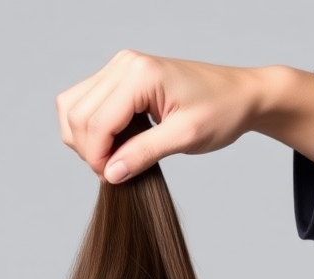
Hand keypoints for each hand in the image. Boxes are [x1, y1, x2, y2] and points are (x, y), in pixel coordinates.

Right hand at [56, 50, 313, 182]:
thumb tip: (111, 174)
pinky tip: (115, 143)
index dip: (98, 159)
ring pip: (72, 108)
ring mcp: (119, 67)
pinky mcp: (119, 76)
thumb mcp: (185, 138)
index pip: (95, 123)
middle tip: (118, 172)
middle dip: (89, 151)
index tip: (115, 179)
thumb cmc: (220, 111)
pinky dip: (90, 129)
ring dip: (85, 140)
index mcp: (139, 74)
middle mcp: (123, 64)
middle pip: (76, 115)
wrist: (240, 95)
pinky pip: (84, 103)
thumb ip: (143, 154)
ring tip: (116, 157)